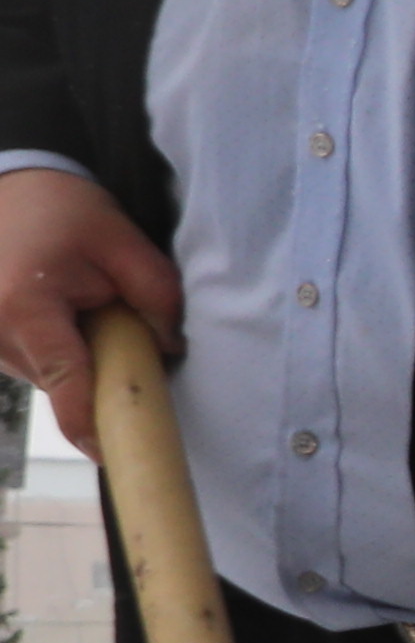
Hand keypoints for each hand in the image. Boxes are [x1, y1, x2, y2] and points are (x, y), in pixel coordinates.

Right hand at [0, 165, 182, 452]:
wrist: (10, 187)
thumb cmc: (63, 209)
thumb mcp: (121, 240)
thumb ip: (156, 295)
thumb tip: (171, 349)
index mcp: (25, 310)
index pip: (66, 385)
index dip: (94, 427)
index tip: (120, 455)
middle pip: (64, 384)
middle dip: (103, 373)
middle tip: (124, 329)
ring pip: (52, 376)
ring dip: (81, 358)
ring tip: (88, 305)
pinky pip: (38, 363)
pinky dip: (63, 349)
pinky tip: (69, 312)